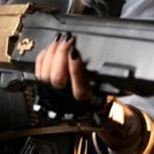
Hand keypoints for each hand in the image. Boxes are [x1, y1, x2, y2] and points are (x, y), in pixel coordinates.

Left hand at [35, 33, 144, 153]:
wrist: (88, 114)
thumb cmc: (100, 98)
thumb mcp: (109, 89)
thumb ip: (109, 78)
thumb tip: (116, 56)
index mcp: (85, 103)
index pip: (78, 88)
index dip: (75, 68)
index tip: (75, 51)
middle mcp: (66, 102)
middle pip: (56, 78)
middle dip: (60, 55)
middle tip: (68, 39)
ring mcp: (52, 96)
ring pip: (44, 75)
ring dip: (51, 53)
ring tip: (60, 40)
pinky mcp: (42, 90)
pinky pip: (37, 73)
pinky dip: (42, 58)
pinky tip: (49, 49)